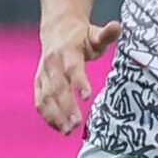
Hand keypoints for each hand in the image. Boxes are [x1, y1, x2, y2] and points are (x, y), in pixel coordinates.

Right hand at [35, 15, 121, 133]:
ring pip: (46, 96)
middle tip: (76, 123)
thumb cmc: (82, 36)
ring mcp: (43, 73)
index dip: (79, 81)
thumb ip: (107, 34)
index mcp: (67, 50)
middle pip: (57, 86)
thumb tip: (118, 26)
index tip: (87, 96)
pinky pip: (40, 101)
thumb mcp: (95, 34)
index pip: (73, 67)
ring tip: (68, 131)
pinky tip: (60, 128)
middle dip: (66, 106)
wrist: (57, 29)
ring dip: (55, 115)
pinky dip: (48, 116)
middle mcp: (52, 62)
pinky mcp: (39, 82)